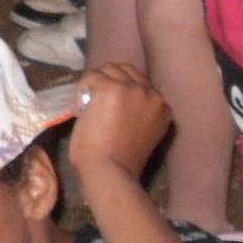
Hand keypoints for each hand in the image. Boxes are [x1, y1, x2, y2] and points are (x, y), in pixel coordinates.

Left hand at [65, 63, 170, 181]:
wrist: (109, 173)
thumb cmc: (121, 163)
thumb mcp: (143, 133)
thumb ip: (138, 113)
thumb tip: (118, 99)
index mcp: (162, 107)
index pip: (141, 83)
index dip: (122, 92)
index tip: (109, 107)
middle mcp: (152, 94)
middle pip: (126, 71)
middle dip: (109, 82)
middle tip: (96, 104)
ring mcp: (131, 89)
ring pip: (108, 70)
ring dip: (95, 84)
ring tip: (87, 106)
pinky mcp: (110, 88)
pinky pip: (91, 76)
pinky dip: (82, 89)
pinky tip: (80, 109)